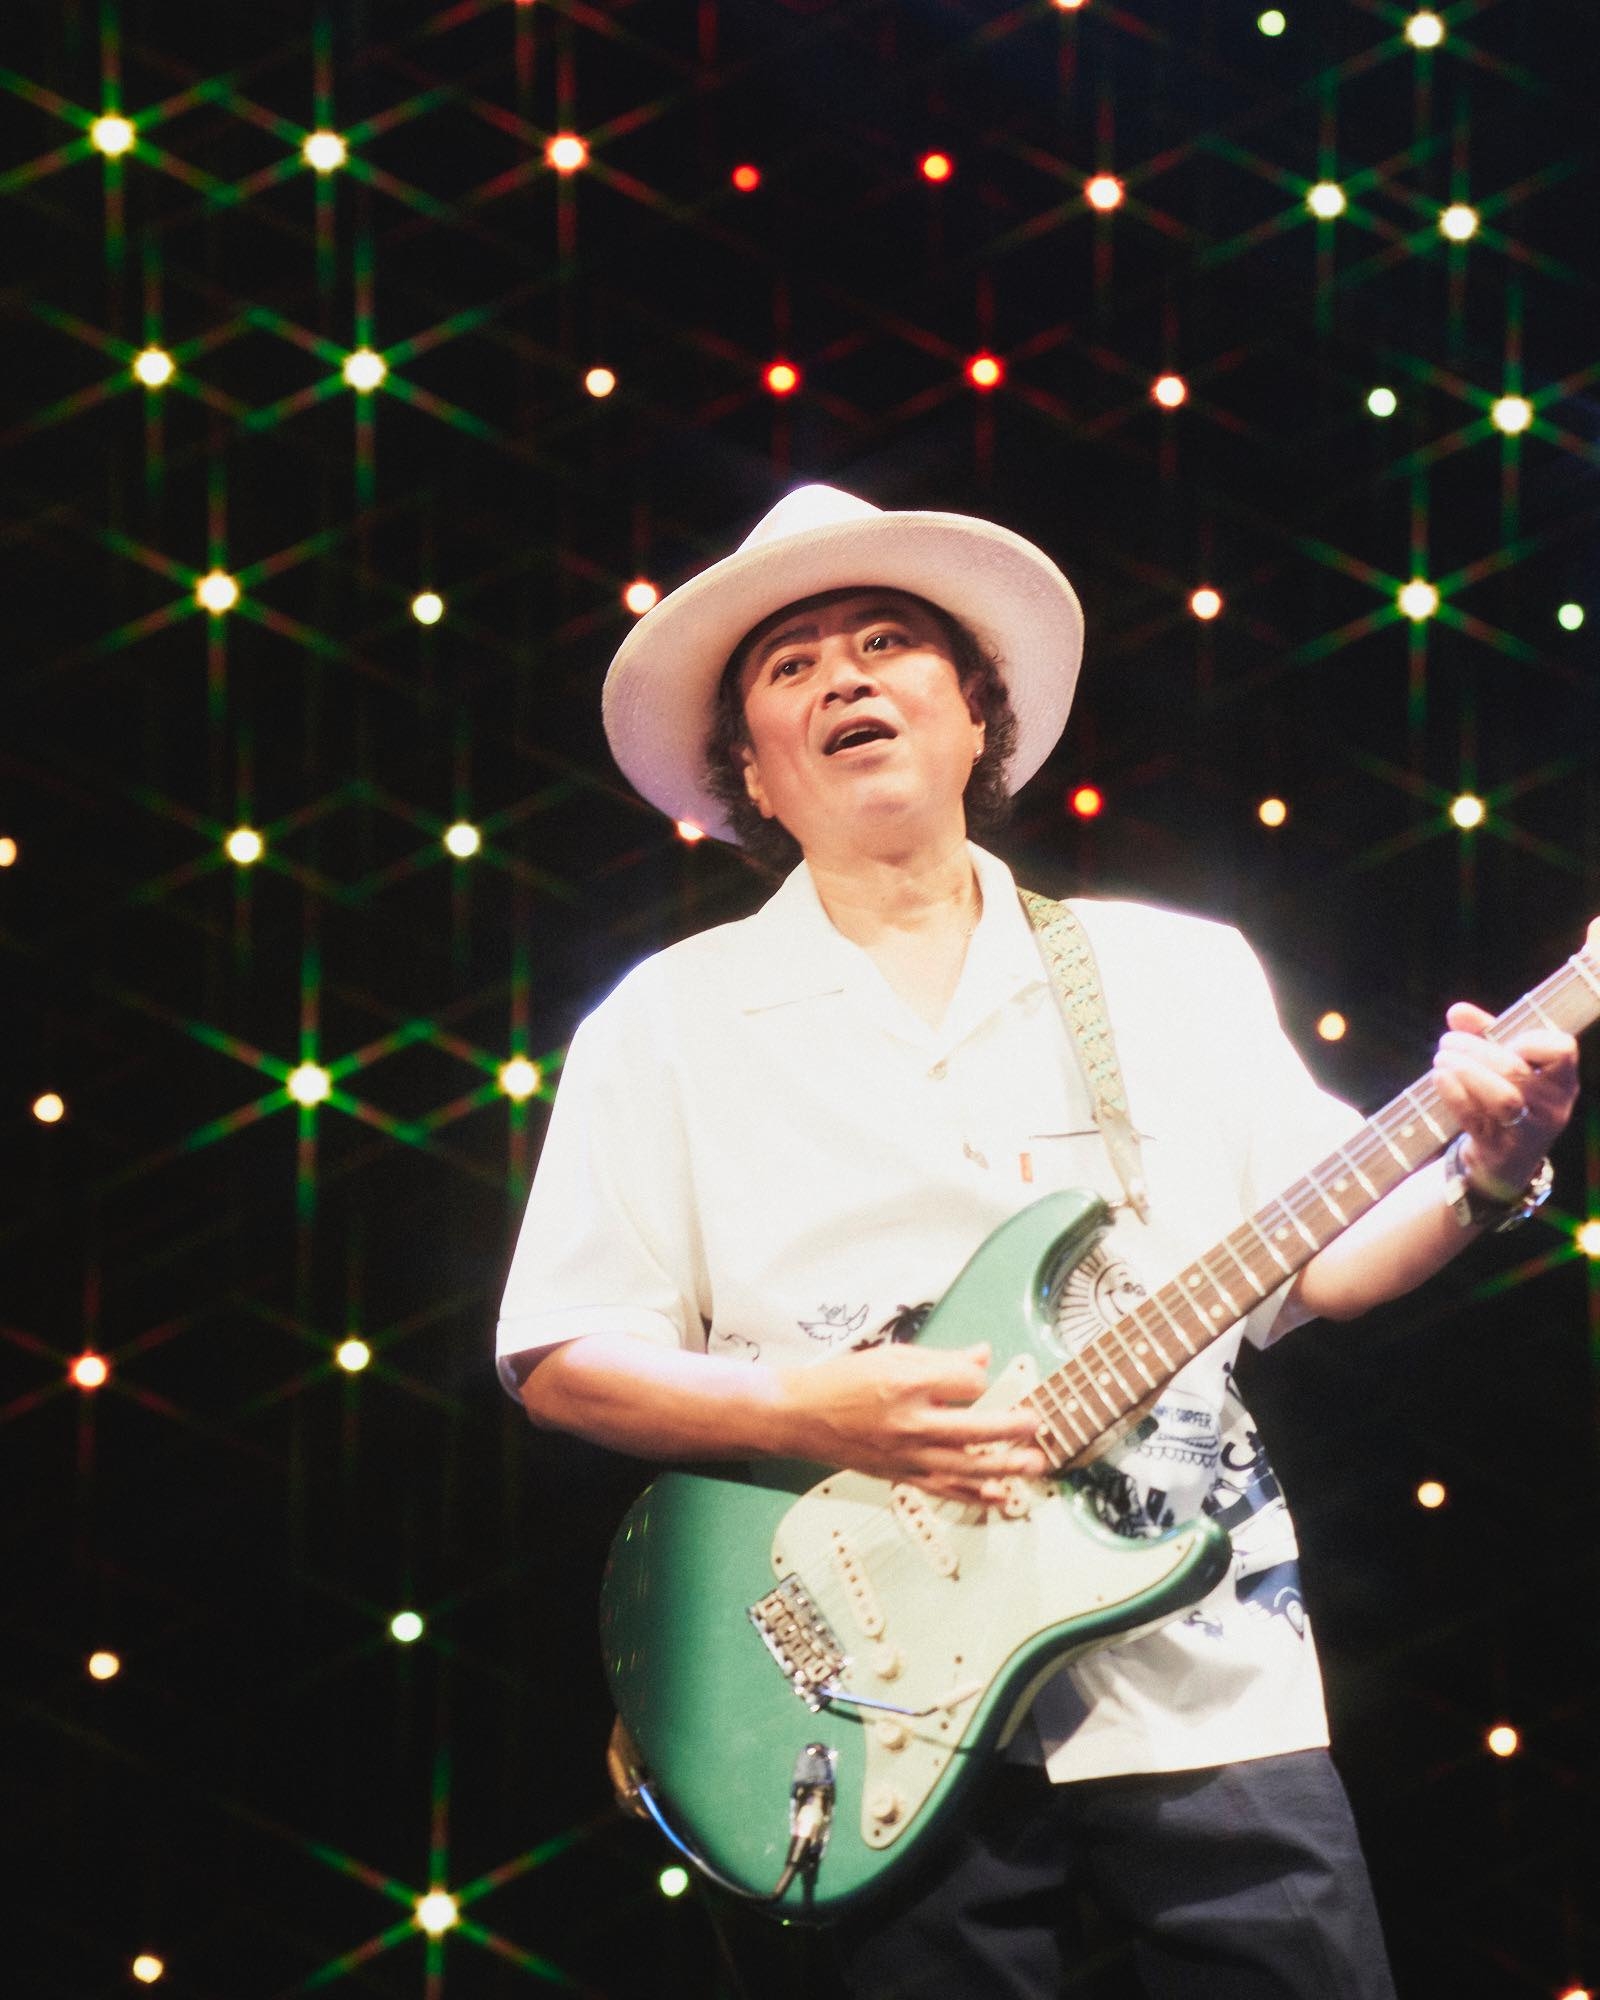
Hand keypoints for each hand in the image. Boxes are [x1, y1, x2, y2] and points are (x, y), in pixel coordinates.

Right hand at [774, 1341, 1048, 1504]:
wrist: (802, 1417)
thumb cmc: (843, 1382)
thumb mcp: (892, 1356)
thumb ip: (941, 1359)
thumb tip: (982, 1357)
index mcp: (907, 1384)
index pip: (966, 1383)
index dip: (977, 1379)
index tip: (974, 1378)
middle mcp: (910, 1423)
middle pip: (975, 1428)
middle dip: (1011, 1427)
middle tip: (1035, 1423)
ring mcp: (908, 1455)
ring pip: (967, 1466)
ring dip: (1005, 1467)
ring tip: (1034, 1463)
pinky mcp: (903, 1476)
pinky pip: (946, 1489)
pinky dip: (976, 1495)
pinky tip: (1002, 1497)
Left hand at [1432, 1001, 1578, 1197]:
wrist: (1504, 1164)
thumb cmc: (1509, 1100)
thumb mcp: (1504, 1066)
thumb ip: (1484, 1034)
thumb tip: (1457, 1011)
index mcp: (1562, 1082)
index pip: (1562, 1050)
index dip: (1530, 1039)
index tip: (1504, 1040)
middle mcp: (1552, 1108)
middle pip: (1516, 1070)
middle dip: (1475, 1049)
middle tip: (1447, 1042)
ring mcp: (1528, 1133)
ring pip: (1502, 1098)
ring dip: (1466, 1071)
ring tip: (1440, 1058)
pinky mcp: (1499, 1151)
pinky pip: (1476, 1119)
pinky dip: (1454, 1095)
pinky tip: (1439, 1077)